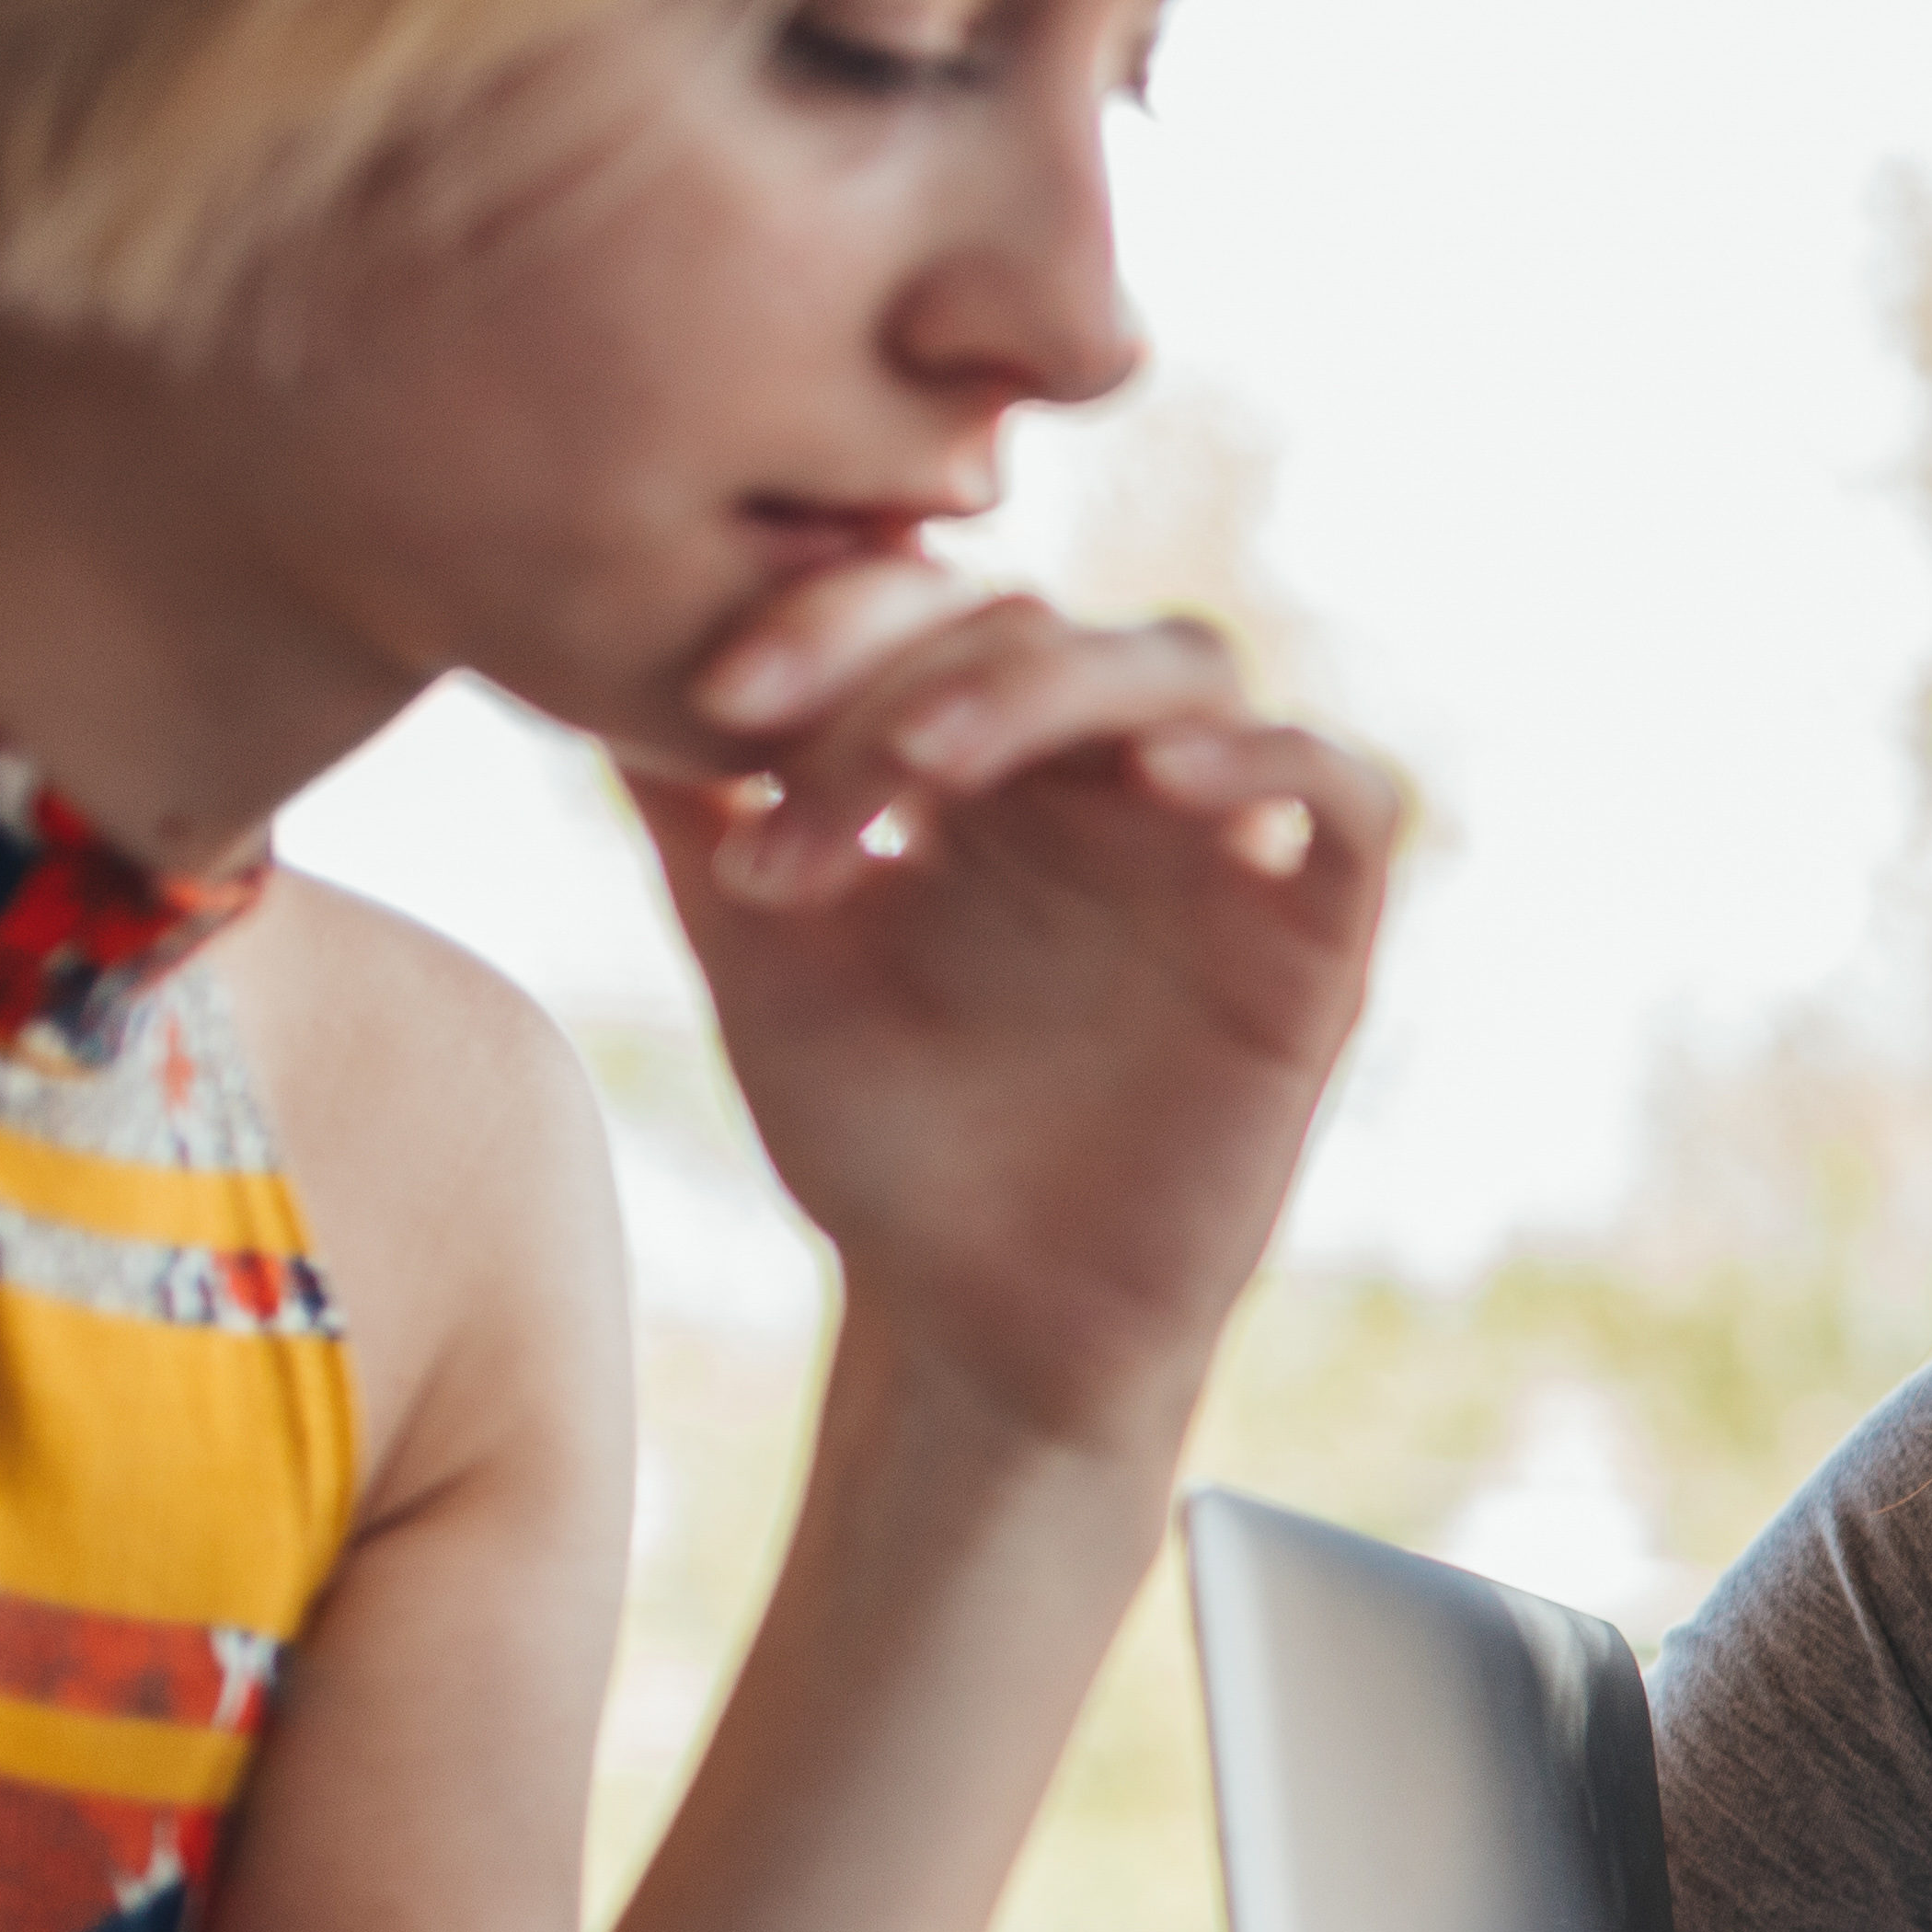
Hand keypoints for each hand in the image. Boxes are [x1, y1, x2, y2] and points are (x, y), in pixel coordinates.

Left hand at [627, 560, 1403, 1470]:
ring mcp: (1217, 852)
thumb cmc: (880, 1146)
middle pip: (1044, 620)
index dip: (832, 618)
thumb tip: (582, 648)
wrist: (979, 1325)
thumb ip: (689, 805)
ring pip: (1188, 667)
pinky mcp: (1317, 940)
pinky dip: (1275, 755)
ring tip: (935, 763)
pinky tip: (1167, 781)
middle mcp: (1106, 784)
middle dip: (906, 672)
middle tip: (787, 747)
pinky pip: (1349, 792)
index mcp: (983, 765)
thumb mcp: (755, 953)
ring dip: (1057, 685)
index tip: (716, 703)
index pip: (933, 606)